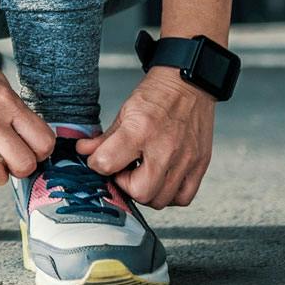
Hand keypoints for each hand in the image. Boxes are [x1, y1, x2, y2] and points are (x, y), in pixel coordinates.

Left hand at [76, 69, 214, 207]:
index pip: (107, 163)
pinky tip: (161, 179)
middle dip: (125, 185)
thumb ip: (104, 137)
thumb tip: (85, 152)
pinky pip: (184, 197)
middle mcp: (165, 149)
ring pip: (161, 199)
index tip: (99, 160)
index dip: (97, 164)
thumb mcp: (124, 111)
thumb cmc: (157, 96)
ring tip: (142, 173)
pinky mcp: (200, 165)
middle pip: (140, 192)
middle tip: (123, 170)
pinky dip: (170, 194)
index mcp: (140, 131)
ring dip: (146, 191)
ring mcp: (186, 160)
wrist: (188, 85)